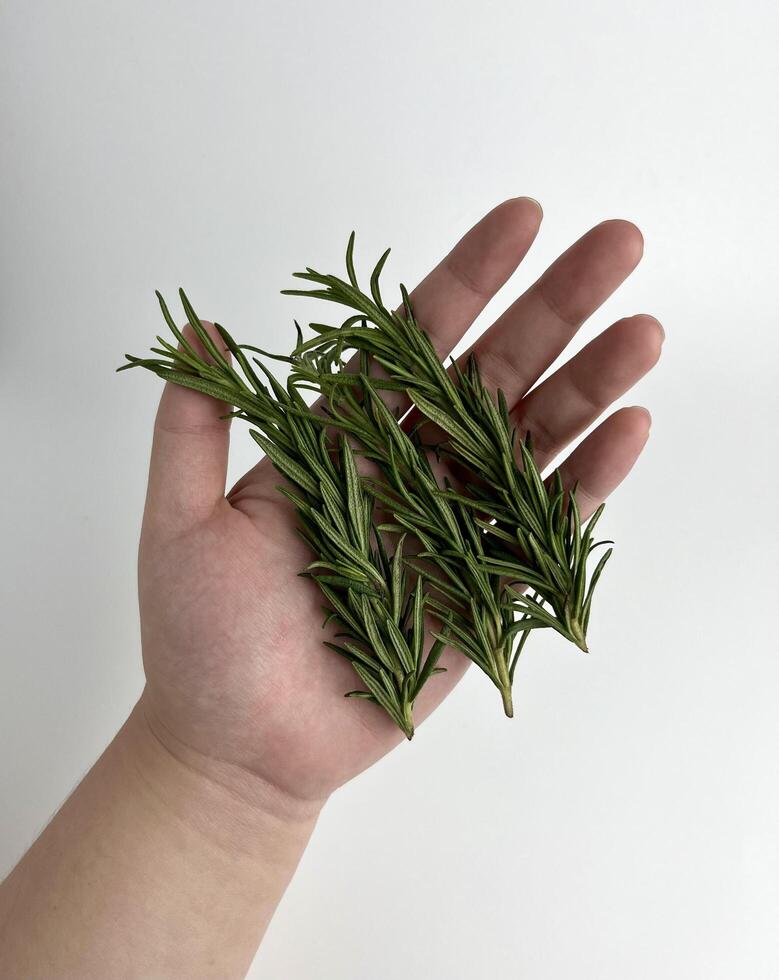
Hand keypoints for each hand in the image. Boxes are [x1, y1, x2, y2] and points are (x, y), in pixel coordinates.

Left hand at [138, 198, 662, 807]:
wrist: (243, 744)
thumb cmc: (201, 641)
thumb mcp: (180, 527)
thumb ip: (195, 432)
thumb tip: (203, 329)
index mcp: (340, 441)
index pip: (411, 343)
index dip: (466, 278)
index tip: (521, 219)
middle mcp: (405, 470)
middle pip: (490, 376)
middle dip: (553, 310)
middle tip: (617, 245)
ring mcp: (450, 526)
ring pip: (529, 442)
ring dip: (589, 386)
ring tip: (644, 334)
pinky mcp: (482, 588)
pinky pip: (541, 526)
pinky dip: (586, 482)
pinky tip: (626, 432)